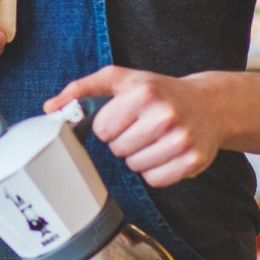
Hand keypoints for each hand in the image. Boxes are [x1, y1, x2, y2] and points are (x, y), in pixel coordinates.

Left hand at [44, 67, 226, 187]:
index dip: (108, 125)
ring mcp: (182, 140)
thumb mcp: (121, 79)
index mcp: (143, 93)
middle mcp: (165, 116)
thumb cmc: (158, 91)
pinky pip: (155, 180)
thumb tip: (50, 108)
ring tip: (154, 138)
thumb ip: (82, 89)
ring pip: (135, 167)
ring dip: (139, 156)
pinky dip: (155, 171)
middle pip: (118, 150)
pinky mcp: (193, 161)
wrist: (208, 105)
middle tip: (141, 127)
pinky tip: (165, 152)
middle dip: (124, 141)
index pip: (102, 129)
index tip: (123, 117)